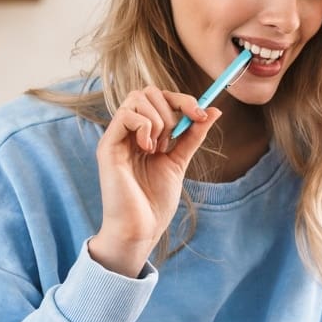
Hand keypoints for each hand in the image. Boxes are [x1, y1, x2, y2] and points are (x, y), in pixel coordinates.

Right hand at [91, 86, 221, 276]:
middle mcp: (128, 132)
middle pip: (147, 91)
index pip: (159, 97)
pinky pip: (126, 115)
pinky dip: (144, 126)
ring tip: (160, 148)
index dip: (183, 100)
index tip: (201, 115)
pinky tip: (149, 149)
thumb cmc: (154, 202)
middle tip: (175, 138)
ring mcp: (117, 137)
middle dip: (171, 106)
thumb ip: (192, 136)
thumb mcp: (179, 162)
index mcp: (143, 134)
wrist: (140, 230)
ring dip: (159, 119)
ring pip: (136, 98)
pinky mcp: (108, 146)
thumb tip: (214, 111)